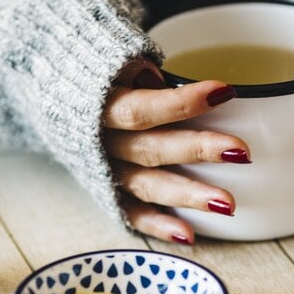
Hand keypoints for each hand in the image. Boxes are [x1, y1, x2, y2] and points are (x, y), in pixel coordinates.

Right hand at [103, 60, 249, 243]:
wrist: (52, 98)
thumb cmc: (97, 76)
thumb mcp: (108, 59)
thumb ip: (138, 69)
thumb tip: (172, 84)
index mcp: (98, 106)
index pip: (140, 108)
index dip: (181, 102)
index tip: (224, 91)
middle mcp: (100, 143)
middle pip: (150, 149)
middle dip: (197, 151)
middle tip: (241, 152)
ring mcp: (104, 172)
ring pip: (146, 186)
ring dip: (187, 196)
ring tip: (227, 204)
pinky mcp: (107, 193)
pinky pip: (133, 214)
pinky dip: (159, 226)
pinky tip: (189, 235)